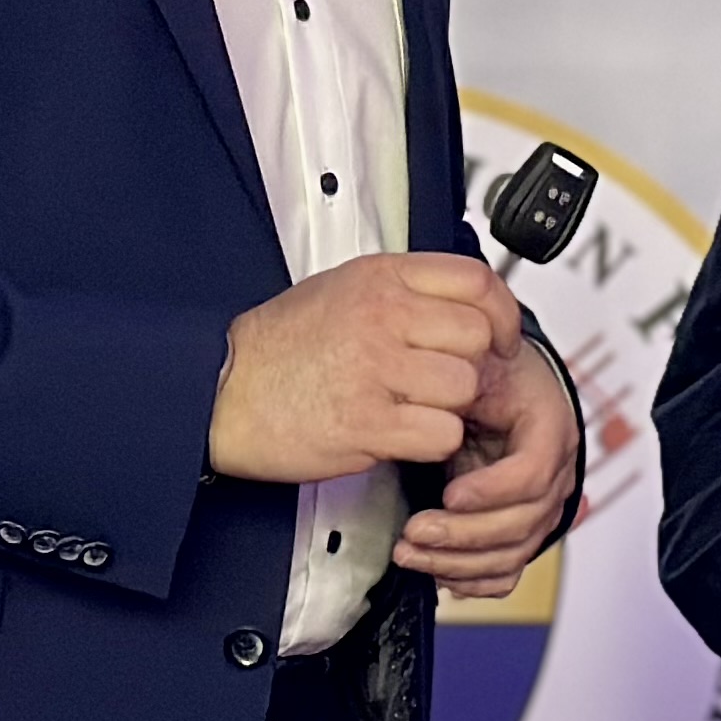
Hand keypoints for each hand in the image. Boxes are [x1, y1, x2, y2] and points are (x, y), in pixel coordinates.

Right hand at [209, 254, 516, 482]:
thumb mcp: (340, 290)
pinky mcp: (368, 422)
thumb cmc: (277, 348)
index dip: (500, 314)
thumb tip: (462, 302)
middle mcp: (382, 316)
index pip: (476, 281)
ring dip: (450, 407)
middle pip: (477, 336)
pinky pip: (440, 433)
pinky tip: (403, 434)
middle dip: (472, 366)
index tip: (498, 337)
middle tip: (448, 383)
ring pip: (465, 387)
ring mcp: (376, 369)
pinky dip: (431, 442)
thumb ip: (402, 290)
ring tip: (416, 410)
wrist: (219, 393)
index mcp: (380, 278)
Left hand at [397, 332, 576, 600]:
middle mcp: (555, 476)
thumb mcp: (477, 362)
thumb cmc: (488, 373)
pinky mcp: (520, 533)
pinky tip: (437, 573)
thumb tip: (442, 380)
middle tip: (412, 531)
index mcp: (550, 430)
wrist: (499, 386)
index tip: (447, 494)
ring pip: (511, 556)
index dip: (491, 490)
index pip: (532, 474)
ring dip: (456, 563)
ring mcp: (541, 510)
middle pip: (521, 524)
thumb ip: (462, 375)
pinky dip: (472, 581)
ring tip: (407, 553)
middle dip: (462, 535)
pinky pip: (505, 574)